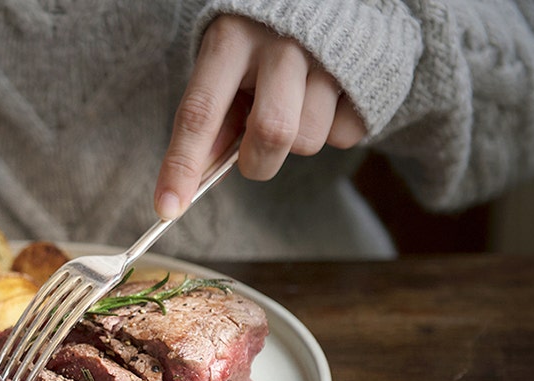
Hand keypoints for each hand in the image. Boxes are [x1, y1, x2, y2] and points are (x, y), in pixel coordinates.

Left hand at [154, 15, 366, 218]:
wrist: (325, 6)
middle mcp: (281, 43)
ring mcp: (328, 57)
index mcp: (232, 39)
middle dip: (258, 163)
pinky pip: (344, 135)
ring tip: (294, 105)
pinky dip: (330, 130)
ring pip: (308, 140)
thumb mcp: (225, 66)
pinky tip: (324, 99)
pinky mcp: (366, 73)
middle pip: (271, 133)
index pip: (200, 112)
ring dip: (295, 141)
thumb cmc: (258, 46)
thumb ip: (212, 116)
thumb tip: (199, 175)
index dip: (182, 165)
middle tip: (252, 155)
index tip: (167, 208)